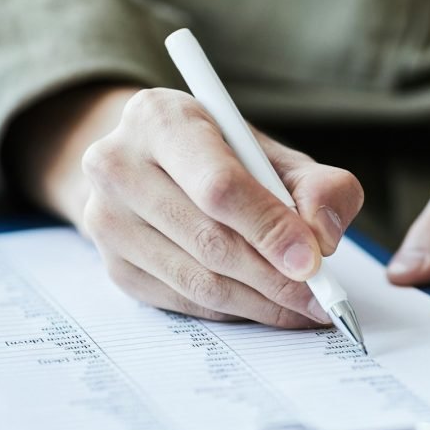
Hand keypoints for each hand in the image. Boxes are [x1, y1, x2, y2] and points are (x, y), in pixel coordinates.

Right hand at [5, 85, 363, 327]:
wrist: (148, 164)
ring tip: (303, 306)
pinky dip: (234, 311)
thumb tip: (323, 238)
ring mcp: (106, 220)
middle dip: (275, 277)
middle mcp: (117, 165)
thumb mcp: (270, 152)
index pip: (219, 185)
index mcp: (159, 119)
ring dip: (260, 303)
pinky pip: (184, 301)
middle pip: (209, 240)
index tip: (313, 260)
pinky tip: (265, 306)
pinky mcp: (112, 266)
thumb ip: (315, 185)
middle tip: (320, 297)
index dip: (270, 228)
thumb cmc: (219, 156)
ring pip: (197, 281)